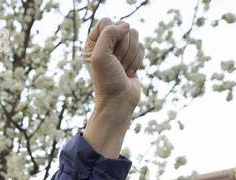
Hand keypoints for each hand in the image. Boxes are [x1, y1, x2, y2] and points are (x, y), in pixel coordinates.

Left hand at [83, 19, 142, 158]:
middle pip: (123, 28)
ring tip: (122, 69)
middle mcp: (106, 45)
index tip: (109, 53)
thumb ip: (109, 33)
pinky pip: (142, 46)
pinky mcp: (133, 57)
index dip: (111, 34)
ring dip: (130, 56)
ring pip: (134, 36)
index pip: (106, 21)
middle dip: (122, 48)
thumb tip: (126, 26)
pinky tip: (129, 72)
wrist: (118, 102)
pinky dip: (138, 60)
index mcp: (93, 43)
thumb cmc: (106, 81)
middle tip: (116, 65)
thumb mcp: (100, 55)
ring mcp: (121, 51)